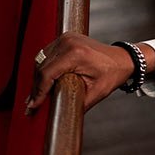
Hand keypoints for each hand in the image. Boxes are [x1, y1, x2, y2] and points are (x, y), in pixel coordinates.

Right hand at [26, 34, 154, 113]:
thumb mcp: (96, 93)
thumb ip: (77, 104)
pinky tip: (44, 81)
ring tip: (36, 95)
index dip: (38, 92)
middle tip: (31, 104)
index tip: (32, 106)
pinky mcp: (65, 38)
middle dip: (36, 87)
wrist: (123, 59)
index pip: (47, 74)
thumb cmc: (113, 75)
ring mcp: (65, 37)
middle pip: (41, 67)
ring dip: (38, 77)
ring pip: (41, 60)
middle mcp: (68, 42)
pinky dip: (44, 67)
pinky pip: (47, 54)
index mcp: (76, 54)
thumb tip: (59, 117)